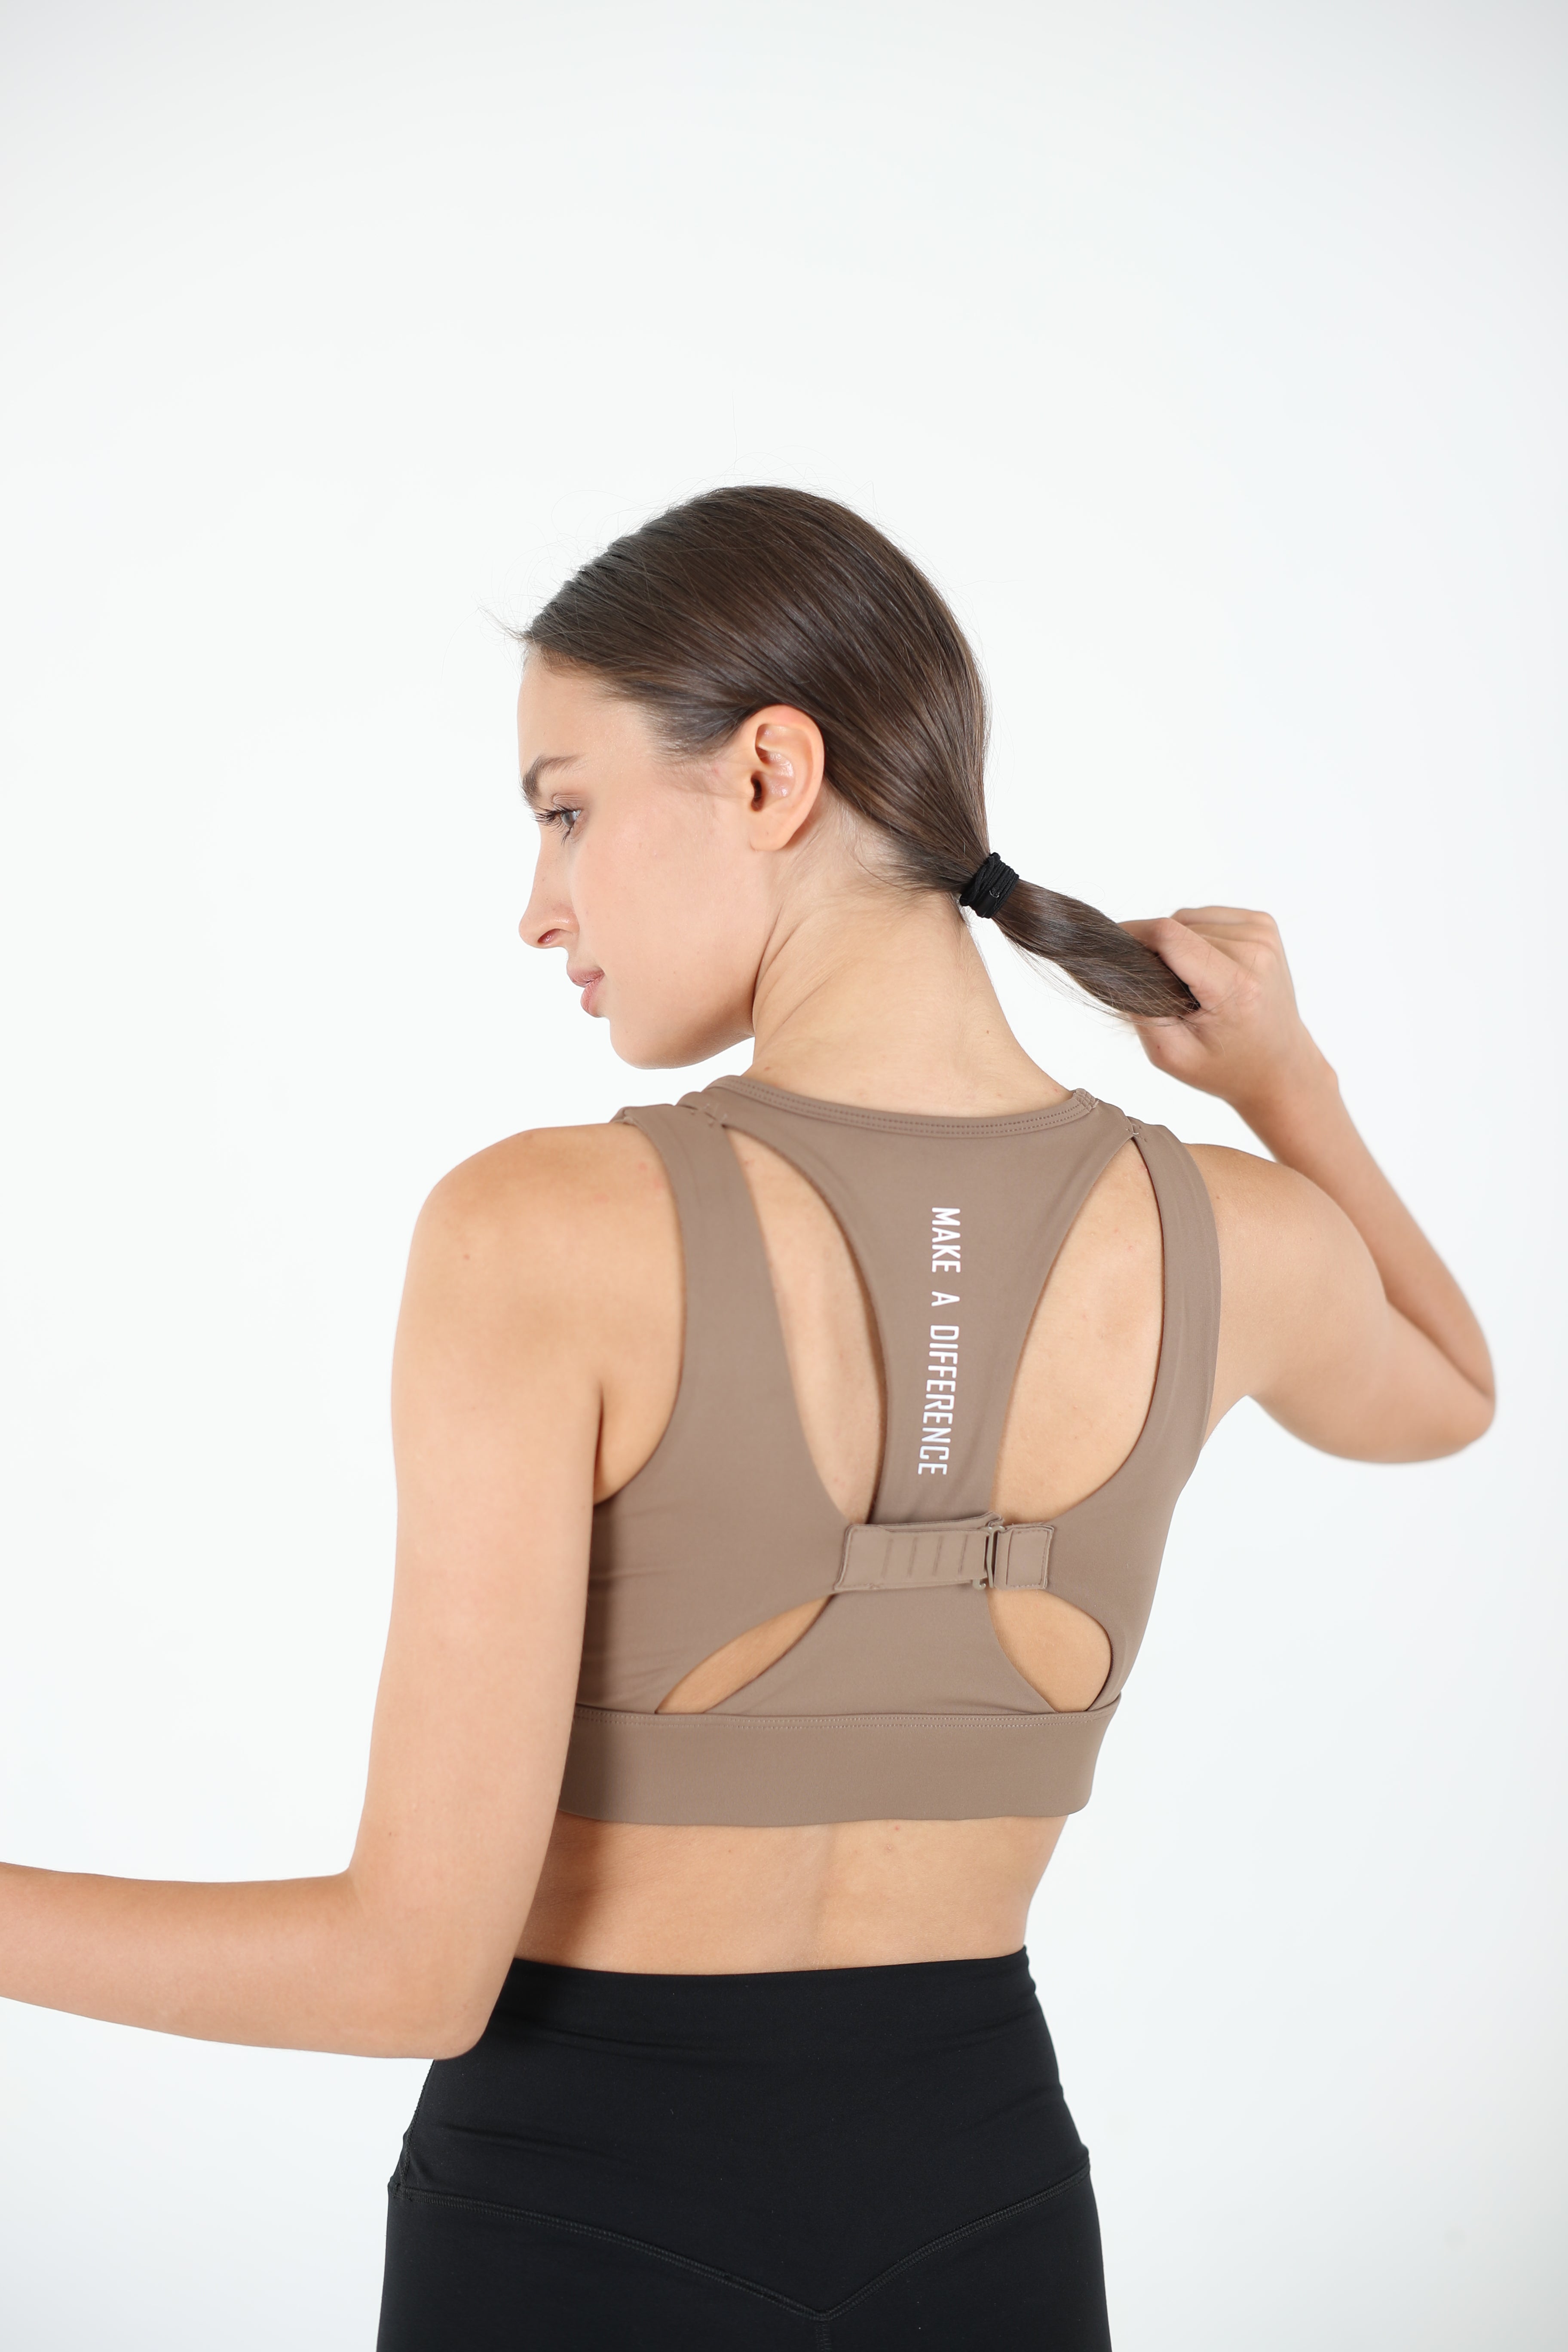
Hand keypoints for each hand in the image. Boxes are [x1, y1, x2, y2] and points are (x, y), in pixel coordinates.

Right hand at [1119, 906, 1333, 1119]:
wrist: (1279, 1067)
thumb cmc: (1225, 1066)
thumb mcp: (1171, 1055)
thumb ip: (1140, 1011)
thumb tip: (1118, 965)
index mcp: (1234, 987)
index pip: (1170, 936)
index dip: (1133, 936)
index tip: (1113, 950)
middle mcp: (1255, 952)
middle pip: (1177, 927)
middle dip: (1159, 953)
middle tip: (1169, 994)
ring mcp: (1264, 935)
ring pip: (1190, 919)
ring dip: (1179, 946)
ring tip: (1193, 984)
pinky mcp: (1265, 925)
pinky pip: (1207, 917)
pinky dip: (1197, 938)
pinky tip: (1208, 969)